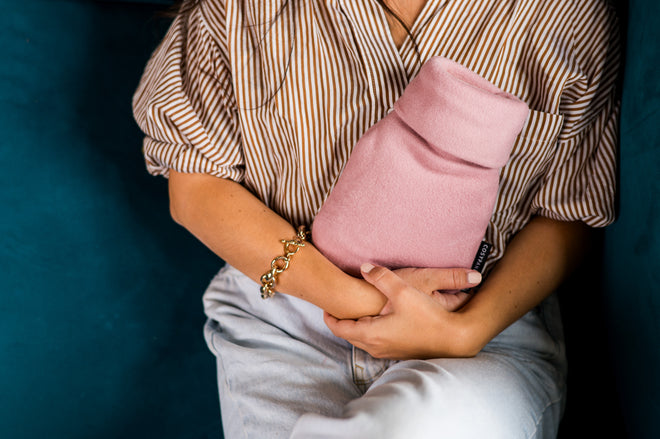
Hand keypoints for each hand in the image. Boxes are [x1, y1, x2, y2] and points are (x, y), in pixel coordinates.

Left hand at [324, 264, 481, 359]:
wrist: (454, 337)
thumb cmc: (428, 316)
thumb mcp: (403, 291)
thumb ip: (381, 277)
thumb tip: (363, 267)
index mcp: (371, 333)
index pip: (339, 328)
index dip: (329, 316)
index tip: (325, 305)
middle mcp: (376, 346)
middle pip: (348, 336)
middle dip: (340, 322)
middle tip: (336, 307)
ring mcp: (388, 352)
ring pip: (362, 341)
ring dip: (355, 327)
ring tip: (354, 312)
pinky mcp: (399, 352)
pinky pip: (375, 343)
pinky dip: (369, 332)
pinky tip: (377, 320)